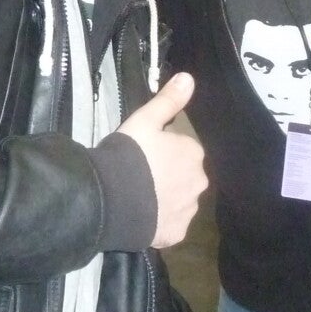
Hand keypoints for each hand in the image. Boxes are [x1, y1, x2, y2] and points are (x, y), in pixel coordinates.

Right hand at [118, 73, 205, 248]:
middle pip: (185, 176)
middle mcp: (198, 182)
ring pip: (179, 201)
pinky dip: (160, 222)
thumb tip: (189, 78)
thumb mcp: (144, 120)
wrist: (111, 198)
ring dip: (166, 199)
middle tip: (140, 177)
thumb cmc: (129, 154)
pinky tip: (142, 217)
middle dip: (169, 176)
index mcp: (193, 153)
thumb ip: (168, 100)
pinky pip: (171, 225)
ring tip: (139, 198)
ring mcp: (188, 210)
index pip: (184, 149)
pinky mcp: (176, 233)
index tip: (144, 154)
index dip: (163, 151)